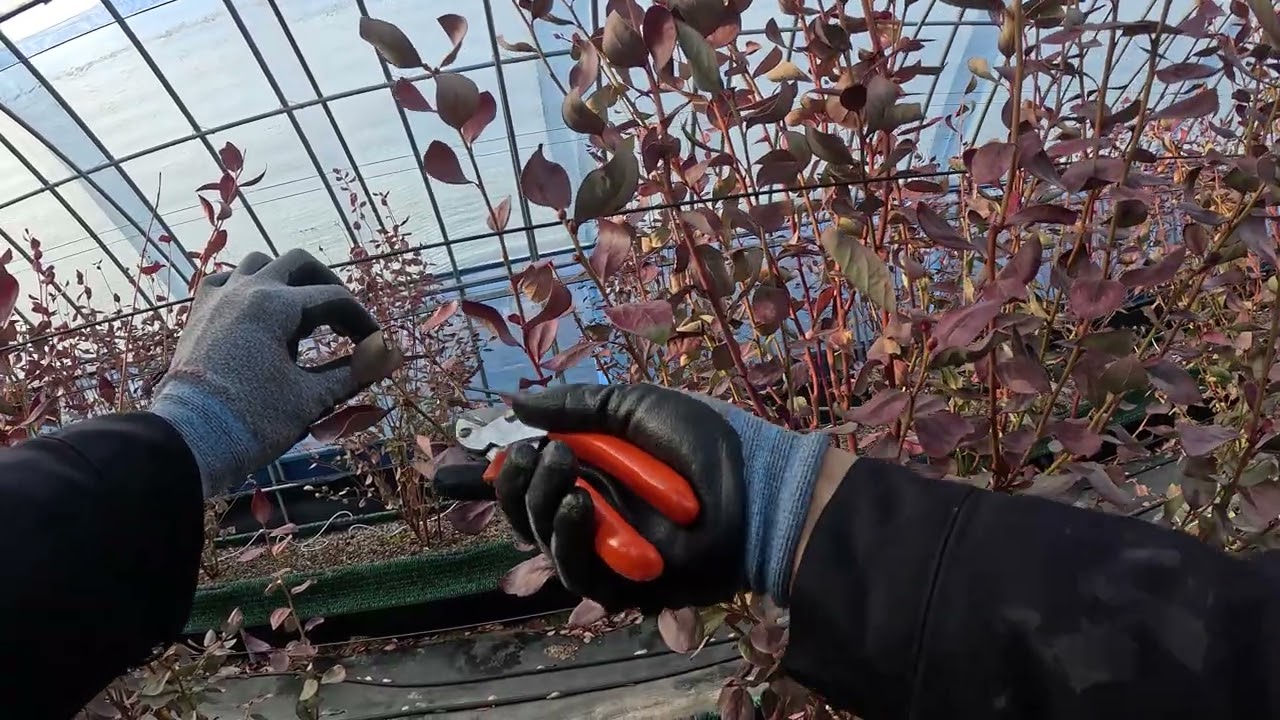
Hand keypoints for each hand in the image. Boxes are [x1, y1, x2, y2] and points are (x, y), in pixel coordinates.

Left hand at [152, 249, 380, 495]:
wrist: (188, 440)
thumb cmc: (254, 420)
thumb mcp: (311, 397)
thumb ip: (354, 370)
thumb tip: (391, 353)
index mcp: (276, 305)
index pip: (335, 299)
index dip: (363, 322)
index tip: (376, 348)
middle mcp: (247, 289)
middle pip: (299, 263)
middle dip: (328, 285)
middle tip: (344, 318)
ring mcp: (218, 298)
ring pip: (258, 264)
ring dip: (286, 281)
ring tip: (301, 313)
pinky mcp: (199, 314)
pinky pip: (224, 281)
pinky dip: (247, 287)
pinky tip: (257, 312)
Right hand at [495, 383, 829, 610]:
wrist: (758, 485)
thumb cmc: (705, 442)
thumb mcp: (634, 407)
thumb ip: (574, 406)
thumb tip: (514, 402)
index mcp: (589, 472)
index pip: (523, 479)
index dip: (480, 479)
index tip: (439, 471)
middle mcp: (590, 512)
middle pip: (521, 512)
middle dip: (511, 482)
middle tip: (530, 453)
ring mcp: (605, 550)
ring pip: (540, 539)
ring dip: (539, 500)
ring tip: (560, 465)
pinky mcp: (623, 585)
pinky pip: (576, 571)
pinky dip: (569, 537)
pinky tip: (579, 504)